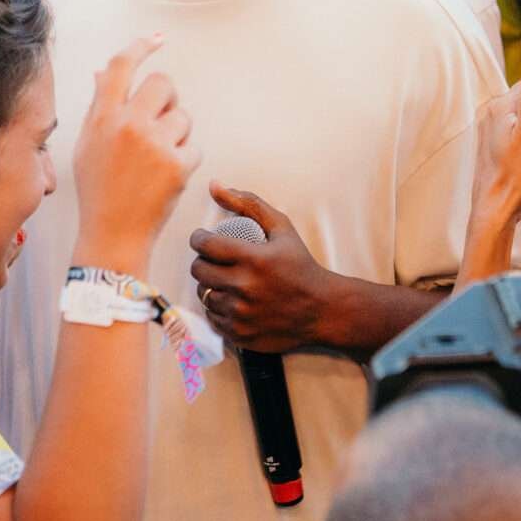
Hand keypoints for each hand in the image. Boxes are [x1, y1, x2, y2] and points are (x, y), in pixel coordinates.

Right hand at [71, 40, 195, 272]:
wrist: (113, 235)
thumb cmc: (99, 191)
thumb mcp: (88, 145)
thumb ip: (100, 106)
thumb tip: (105, 72)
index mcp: (103, 118)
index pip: (122, 67)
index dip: (140, 47)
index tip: (156, 39)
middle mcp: (129, 125)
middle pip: (163, 83)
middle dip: (167, 98)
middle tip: (161, 120)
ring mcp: (155, 144)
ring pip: (184, 115)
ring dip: (178, 132)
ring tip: (159, 158)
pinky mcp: (178, 165)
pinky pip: (194, 145)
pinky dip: (186, 159)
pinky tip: (168, 176)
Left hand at [189, 181, 334, 352]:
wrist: (322, 309)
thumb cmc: (301, 264)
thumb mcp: (281, 227)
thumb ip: (248, 203)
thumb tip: (214, 185)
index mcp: (253, 259)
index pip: (205, 245)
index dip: (199, 239)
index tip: (204, 239)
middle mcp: (244, 288)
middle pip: (199, 271)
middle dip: (202, 261)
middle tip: (213, 259)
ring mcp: (241, 314)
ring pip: (204, 295)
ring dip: (209, 285)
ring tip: (223, 279)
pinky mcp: (240, 334)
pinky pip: (213, 318)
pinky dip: (218, 308)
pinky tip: (231, 300)